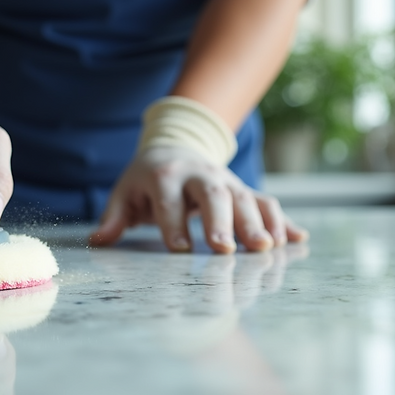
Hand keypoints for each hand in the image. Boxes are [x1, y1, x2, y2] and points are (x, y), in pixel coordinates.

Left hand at [89, 146, 307, 252]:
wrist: (176, 144)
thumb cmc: (145, 179)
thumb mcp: (124, 193)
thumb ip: (113, 218)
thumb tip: (98, 241)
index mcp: (165, 176)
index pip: (169, 201)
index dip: (174, 225)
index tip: (181, 250)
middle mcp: (200, 175)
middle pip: (213, 195)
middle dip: (221, 222)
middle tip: (226, 250)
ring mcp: (227, 181)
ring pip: (246, 198)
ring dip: (259, 223)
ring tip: (267, 249)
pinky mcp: (245, 189)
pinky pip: (268, 202)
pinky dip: (284, 221)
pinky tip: (297, 240)